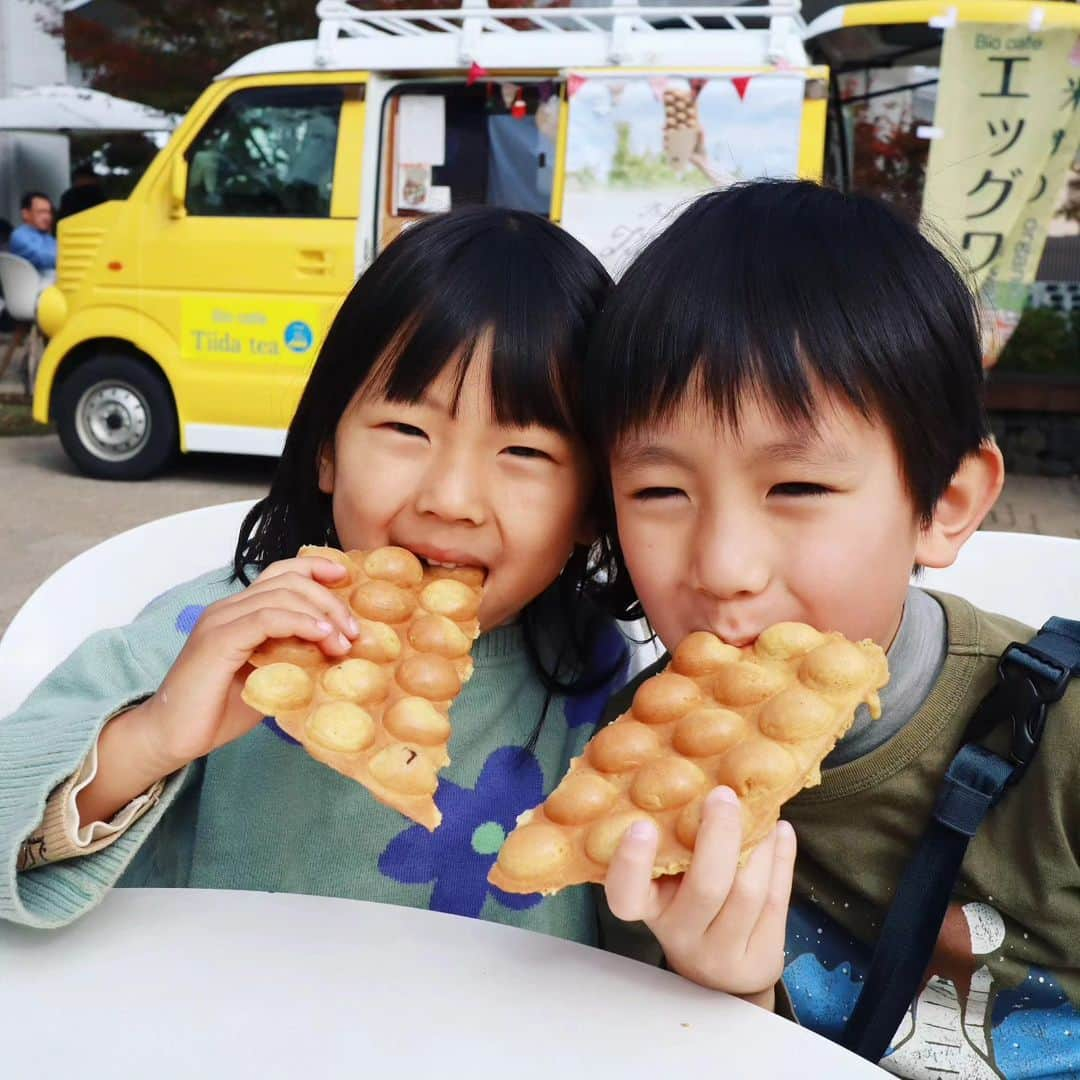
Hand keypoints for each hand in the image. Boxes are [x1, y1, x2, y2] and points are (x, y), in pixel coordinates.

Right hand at [142, 555, 360, 771]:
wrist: (171, 737)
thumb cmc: (218, 712)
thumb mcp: (269, 678)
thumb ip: (295, 657)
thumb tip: (339, 651)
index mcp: (239, 611)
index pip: (281, 573)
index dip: (316, 568)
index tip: (347, 578)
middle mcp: (228, 607)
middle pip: (289, 580)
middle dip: (330, 599)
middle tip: (355, 631)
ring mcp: (221, 620)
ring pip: (282, 594)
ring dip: (322, 613)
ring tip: (344, 641)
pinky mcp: (218, 639)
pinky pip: (266, 618)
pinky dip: (300, 622)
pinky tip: (321, 635)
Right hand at [604, 786, 795, 1006]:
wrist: (717, 979)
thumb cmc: (686, 908)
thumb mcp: (666, 884)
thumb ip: (674, 844)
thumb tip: (697, 781)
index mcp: (650, 909)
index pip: (626, 897)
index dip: (631, 864)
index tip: (641, 825)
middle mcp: (682, 934)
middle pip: (706, 888)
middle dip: (720, 836)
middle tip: (723, 796)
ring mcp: (724, 952)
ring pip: (748, 892)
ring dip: (759, 844)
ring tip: (761, 811)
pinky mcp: (761, 958)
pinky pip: (778, 902)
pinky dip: (781, 859)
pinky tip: (781, 831)